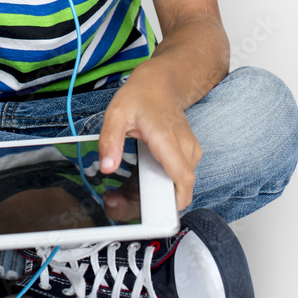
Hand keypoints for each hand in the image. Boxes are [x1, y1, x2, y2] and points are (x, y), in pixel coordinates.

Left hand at [97, 69, 201, 211]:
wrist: (162, 82)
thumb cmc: (141, 96)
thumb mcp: (116, 112)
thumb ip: (110, 140)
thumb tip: (107, 167)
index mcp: (167, 139)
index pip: (183, 179)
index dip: (172, 203)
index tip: (152, 215)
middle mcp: (184, 148)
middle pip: (177, 189)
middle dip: (151, 203)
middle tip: (119, 201)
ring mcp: (190, 152)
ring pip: (177, 185)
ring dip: (153, 194)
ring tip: (124, 190)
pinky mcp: (189, 155)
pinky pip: (177, 177)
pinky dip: (159, 183)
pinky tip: (140, 177)